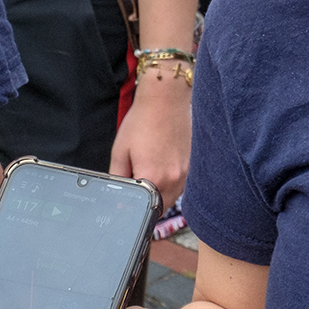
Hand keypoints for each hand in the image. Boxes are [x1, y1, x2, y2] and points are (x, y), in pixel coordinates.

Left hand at [110, 75, 189, 210]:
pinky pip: (180, 186)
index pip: (142, 208)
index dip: (132, 209)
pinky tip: (160, 171)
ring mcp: (185, 173)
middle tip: (134, 195)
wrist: (166, 99)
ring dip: (160, 197)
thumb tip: (117, 196)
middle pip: (160, 208)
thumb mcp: (121, 151)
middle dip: (147, 206)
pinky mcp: (191, 165)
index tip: (125, 205)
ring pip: (172, 199)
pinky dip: (170, 186)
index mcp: (153, 178)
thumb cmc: (143, 120)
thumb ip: (118, 178)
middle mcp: (173, 179)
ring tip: (148, 180)